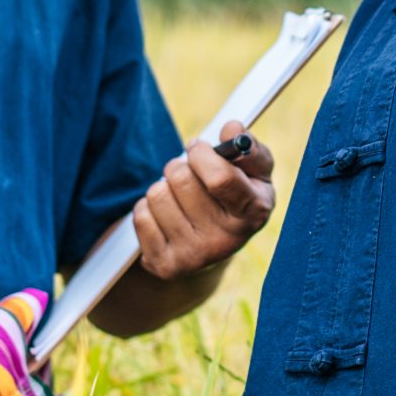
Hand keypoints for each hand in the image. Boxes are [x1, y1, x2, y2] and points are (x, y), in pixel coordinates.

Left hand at [132, 118, 276, 279]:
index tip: (198, 148)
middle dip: (181, 166)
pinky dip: (149, 207)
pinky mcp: (165, 266)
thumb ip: (249, 147)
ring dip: (164, 186)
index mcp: (253, 213)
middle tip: (189, 174)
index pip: (219, 178)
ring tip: (179, 197)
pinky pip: (140, 215)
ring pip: (157, 194)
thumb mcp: (255, 171)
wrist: (218, 244)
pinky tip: (167, 216)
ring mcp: (194, 257)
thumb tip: (231, 129)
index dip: (202, 154)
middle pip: (180, 180)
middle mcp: (225, 241)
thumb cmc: (237, 195)